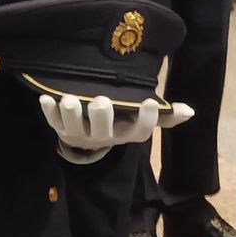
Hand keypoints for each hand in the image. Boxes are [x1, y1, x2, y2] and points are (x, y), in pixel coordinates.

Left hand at [40, 93, 195, 164]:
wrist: (89, 136)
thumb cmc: (120, 120)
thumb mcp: (139, 119)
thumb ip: (163, 115)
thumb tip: (189, 111)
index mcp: (126, 134)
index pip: (140, 131)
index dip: (146, 120)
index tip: (151, 102)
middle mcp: (104, 138)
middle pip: (103, 132)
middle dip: (102, 117)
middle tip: (101, 101)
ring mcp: (80, 134)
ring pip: (74, 129)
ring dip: (71, 115)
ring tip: (69, 99)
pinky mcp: (61, 129)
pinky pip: (53, 123)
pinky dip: (48, 112)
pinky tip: (46, 98)